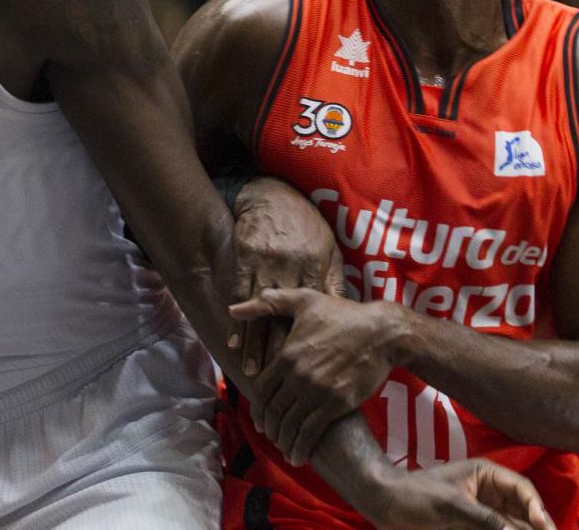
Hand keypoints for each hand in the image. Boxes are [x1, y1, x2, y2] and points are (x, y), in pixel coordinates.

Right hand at [228, 177, 341, 374]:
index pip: (314, 315)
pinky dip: (237, 319)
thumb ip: (334, 282)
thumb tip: (345, 311)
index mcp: (315, 270)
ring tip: (250, 369)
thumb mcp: (328, 251)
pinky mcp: (245, 259)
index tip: (307, 370)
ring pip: (260, 311)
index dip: (308, 343)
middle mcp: (291, 270)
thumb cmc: (306, 227)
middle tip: (276, 381)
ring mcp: (266, 265)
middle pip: (285, 319)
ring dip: (254, 342)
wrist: (275, 196)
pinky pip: (240, 294)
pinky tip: (233, 339)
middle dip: (278, 352)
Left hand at [230, 288, 402, 464]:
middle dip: (269, 428)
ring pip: (290, 424)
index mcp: (286, 355)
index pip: (261, 389)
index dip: (257, 408)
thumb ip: (268, 304)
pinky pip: (311, 431)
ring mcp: (316, 391)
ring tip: (285, 449)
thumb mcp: (304, 300)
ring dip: (283, 441)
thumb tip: (233, 309)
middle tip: (270, 436)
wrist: (382, 333)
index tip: (259, 419)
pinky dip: (301, 446)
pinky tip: (299, 456)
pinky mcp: (337, 404)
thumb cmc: (343, 314)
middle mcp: (297, 376)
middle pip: (273, 410)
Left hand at [360, 458, 555, 529]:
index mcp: (485, 474)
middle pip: (523, 509)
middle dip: (537, 524)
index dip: (537, 508)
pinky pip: (497, 529)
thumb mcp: (452, 505)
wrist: (384, 505)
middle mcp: (488, 491)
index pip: (521, 489)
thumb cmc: (415, 496)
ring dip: (523, 529)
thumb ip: (487, 520)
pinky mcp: (473, 524)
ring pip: (512, 523)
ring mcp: (482, 509)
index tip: (543, 526)